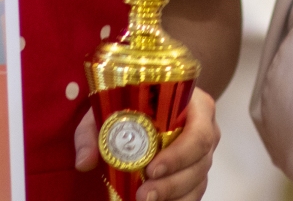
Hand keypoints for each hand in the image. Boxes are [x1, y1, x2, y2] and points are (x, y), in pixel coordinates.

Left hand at [73, 90, 220, 200]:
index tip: (151, 169)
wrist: (149, 102)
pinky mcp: (198, 173)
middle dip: (172, 183)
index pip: (200, 133)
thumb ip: (93, 131)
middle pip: (200, 162)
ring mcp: (204, 154)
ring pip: (198, 181)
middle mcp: (208, 130)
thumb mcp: (110, 107)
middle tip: (143, 195)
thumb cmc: (134, 102)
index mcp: (197, 107)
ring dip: (174, 196)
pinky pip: (195, 192)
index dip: (179, 154)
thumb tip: (85, 162)